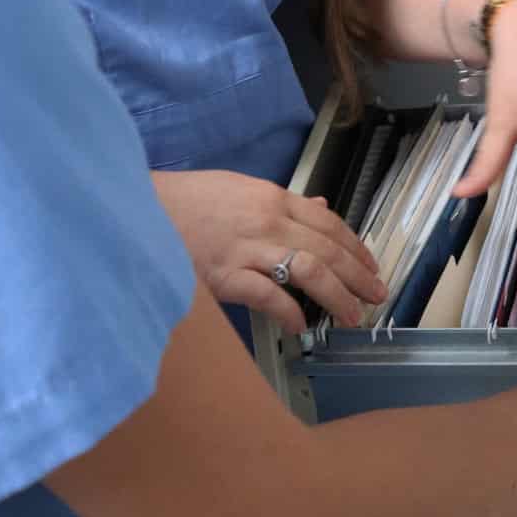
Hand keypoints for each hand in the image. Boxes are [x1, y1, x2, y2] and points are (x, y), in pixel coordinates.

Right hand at [151, 169, 385, 333]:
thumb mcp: (241, 189)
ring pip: (309, 270)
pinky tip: (301, 327)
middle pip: (327, 250)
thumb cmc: (188, 201)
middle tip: (376, 296)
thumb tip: (322, 209)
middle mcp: (267, 221)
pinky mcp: (225, 275)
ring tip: (351, 315)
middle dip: (358, 276)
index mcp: (272, 198)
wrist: (140, 208)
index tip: (371, 268)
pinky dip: (290, 313)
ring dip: (337, 296)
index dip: (356, 248)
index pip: (329, 224)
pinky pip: (269, 296)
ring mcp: (247, 249)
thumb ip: (283, 203)